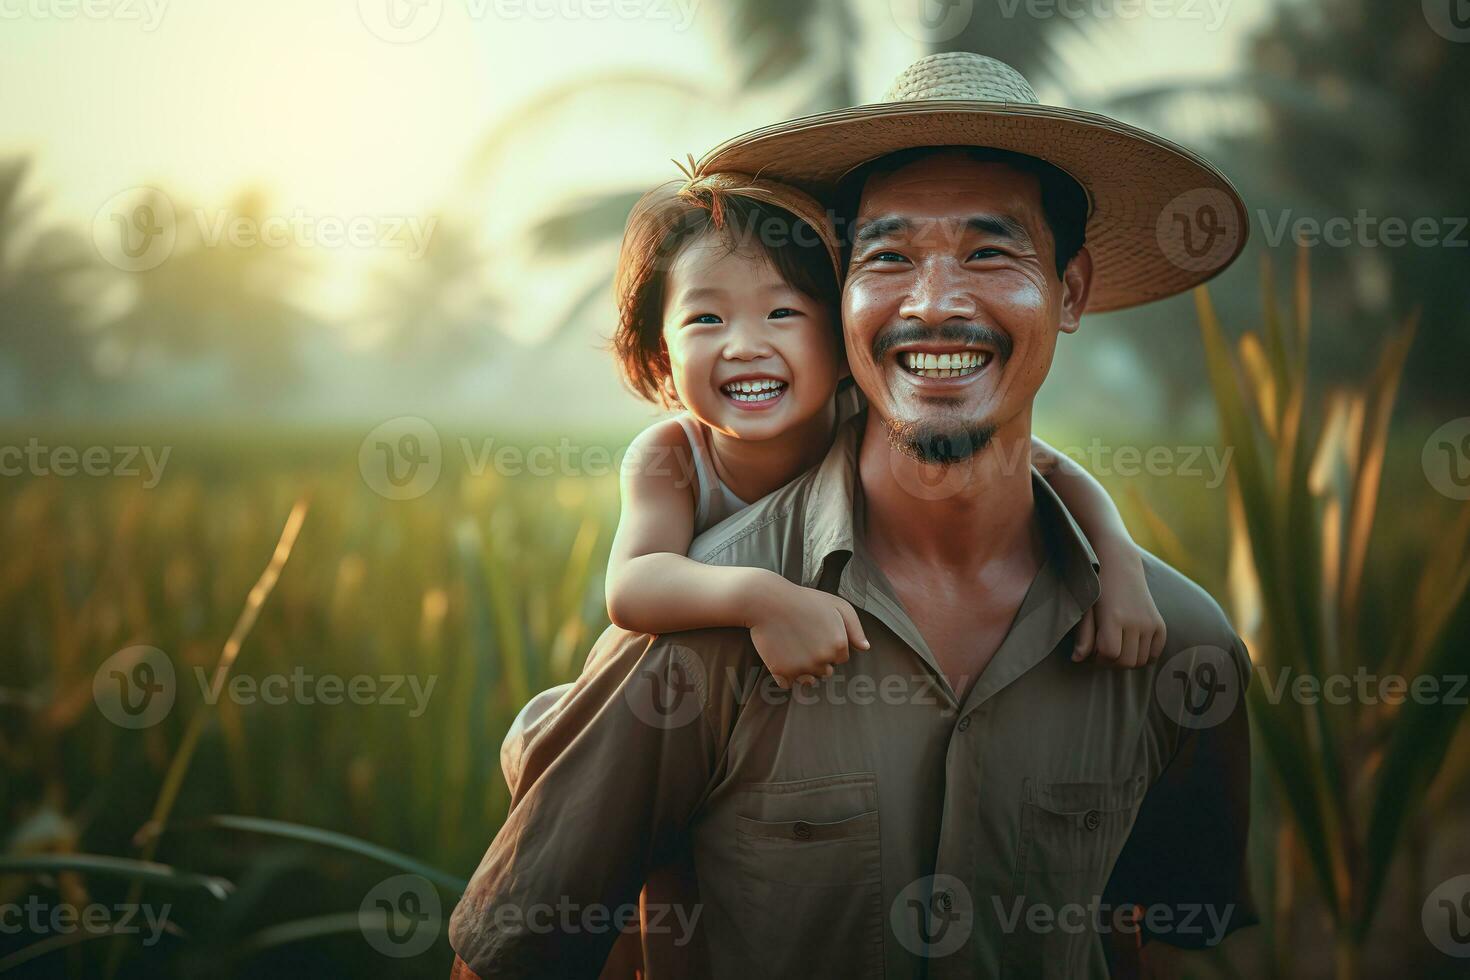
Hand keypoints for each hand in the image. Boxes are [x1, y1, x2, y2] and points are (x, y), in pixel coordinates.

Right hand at [747, 579, 869, 688]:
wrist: (766, 600)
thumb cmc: (803, 600)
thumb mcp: (837, 605)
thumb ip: (855, 628)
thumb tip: (865, 648)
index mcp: (839, 645)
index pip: (840, 658)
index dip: (828, 645)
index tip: (815, 632)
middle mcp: (823, 660)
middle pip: (826, 671)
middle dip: (817, 659)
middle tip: (802, 638)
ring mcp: (802, 668)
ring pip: (808, 680)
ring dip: (802, 669)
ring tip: (791, 647)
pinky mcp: (782, 673)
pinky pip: (787, 684)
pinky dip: (784, 674)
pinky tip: (779, 655)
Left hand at [1073, 549, 1164, 668]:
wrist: (1119, 564)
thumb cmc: (1096, 586)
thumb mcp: (1086, 608)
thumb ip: (1083, 635)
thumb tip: (1077, 659)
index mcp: (1114, 617)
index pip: (1110, 654)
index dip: (1098, 658)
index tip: (1092, 651)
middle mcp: (1136, 621)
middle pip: (1126, 662)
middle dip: (1111, 662)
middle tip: (1102, 651)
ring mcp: (1150, 623)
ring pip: (1140, 661)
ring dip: (1126, 660)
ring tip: (1115, 648)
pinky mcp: (1160, 624)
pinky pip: (1154, 654)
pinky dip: (1143, 656)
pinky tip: (1130, 647)